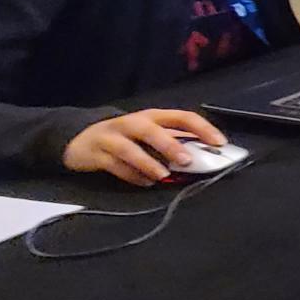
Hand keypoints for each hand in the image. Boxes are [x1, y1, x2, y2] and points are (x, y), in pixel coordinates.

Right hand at [62, 109, 229, 186]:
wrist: (81, 139)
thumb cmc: (126, 137)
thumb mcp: (150, 134)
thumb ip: (174, 141)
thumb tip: (204, 154)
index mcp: (153, 116)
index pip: (181, 116)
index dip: (202, 128)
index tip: (219, 143)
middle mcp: (133, 123)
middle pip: (152, 130)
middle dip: (170, 145)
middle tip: (186, 161)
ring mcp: (112, 137)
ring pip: (129, 149)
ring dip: (148, 163)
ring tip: (162, 176)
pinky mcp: (97, 154)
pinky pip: (115, 166)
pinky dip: (132, 176)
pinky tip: (145, 183)